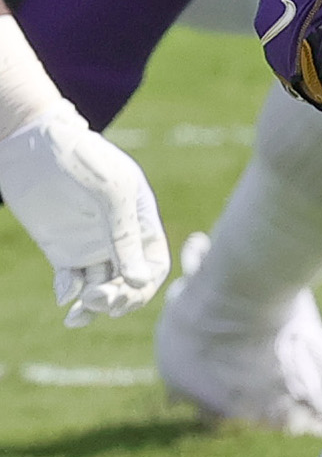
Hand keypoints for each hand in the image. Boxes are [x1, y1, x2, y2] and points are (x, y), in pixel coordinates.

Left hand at [0, 104, 168, 323]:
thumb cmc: (80, 157)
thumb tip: (139, 280)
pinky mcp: (63, 250)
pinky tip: (63, 292)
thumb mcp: (110, 191)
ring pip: (101, 288)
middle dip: (118, 298)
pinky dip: (69, 293)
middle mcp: (118, 237)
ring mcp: (90, 245)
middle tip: (96, 300)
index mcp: (140, 219)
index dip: (145, 285)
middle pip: (129, 282)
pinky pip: (72, 283)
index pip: (154, 264)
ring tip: (77, 312)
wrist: (32, 143)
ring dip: (93, 305)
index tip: (123, 293)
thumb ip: (125, 234)